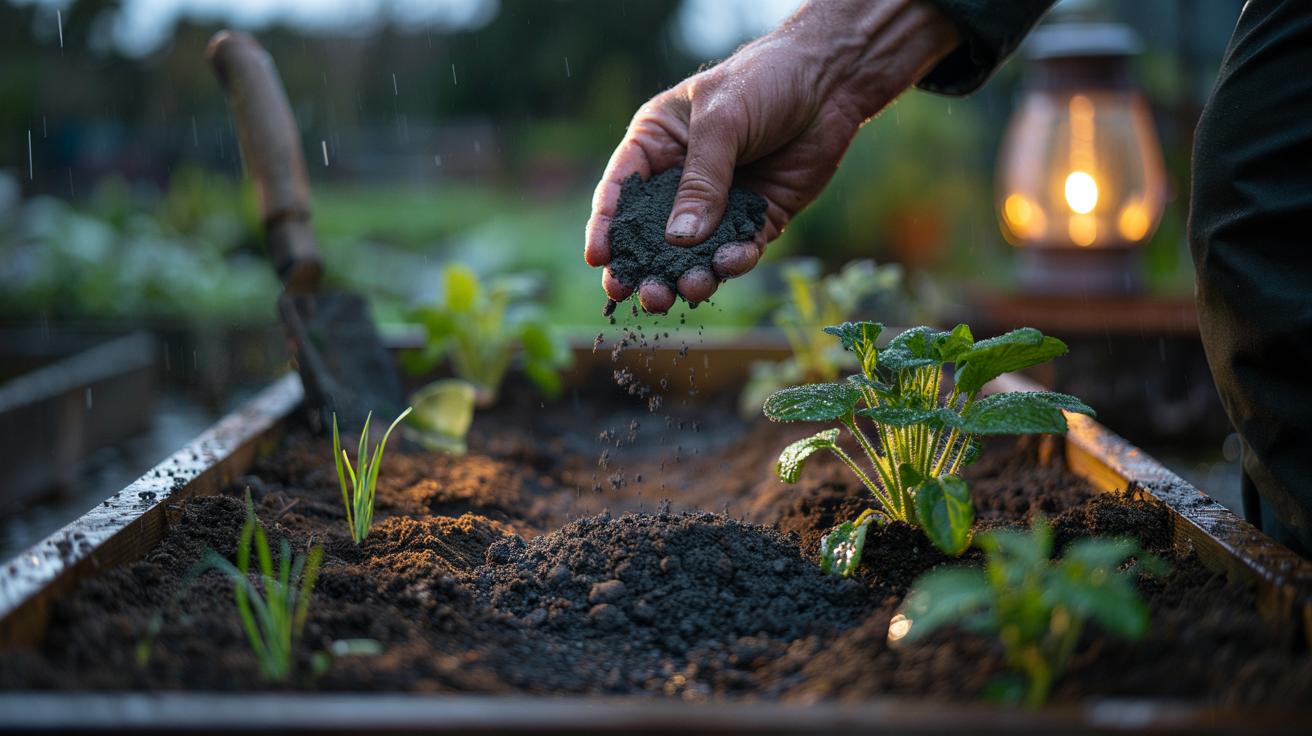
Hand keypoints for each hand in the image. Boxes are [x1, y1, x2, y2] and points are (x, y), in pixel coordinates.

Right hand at [584, 0, 959, 312]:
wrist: (831, 82)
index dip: (606, 226)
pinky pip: (739, 249)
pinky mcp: (756, 218)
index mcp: (657, 144)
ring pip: (694, 252)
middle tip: (641, 294)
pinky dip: (734, 262)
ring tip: (687, 290)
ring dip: (687, 275)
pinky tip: (730, 265)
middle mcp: (682, 179)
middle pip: (652, 233)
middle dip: (645, 266)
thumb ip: (701, 180)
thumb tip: (679, 239)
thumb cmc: (765, 81)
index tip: (599, 259)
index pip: (621, 191)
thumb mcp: (722, 120)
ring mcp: (719, 203)